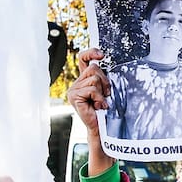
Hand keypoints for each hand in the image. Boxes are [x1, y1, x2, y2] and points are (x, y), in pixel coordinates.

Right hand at [67, 48, 114, 176]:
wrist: (102, 129)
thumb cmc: (107, 111)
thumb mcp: (107, 91)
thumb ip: (104, 78)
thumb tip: (107, 64)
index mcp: (84, 79)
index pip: (83, 59)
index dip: (91, 53)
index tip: (102, 55)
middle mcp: (77, 83)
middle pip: (94, 69)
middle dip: (105, 81)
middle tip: (106, 95)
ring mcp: (73, 90)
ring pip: (94, 79)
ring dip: (102, 91)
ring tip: (101, 102)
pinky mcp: (74, 96)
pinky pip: (92, 89)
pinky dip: (99, 98)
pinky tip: (98, 106)